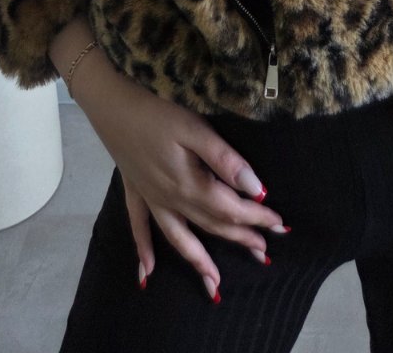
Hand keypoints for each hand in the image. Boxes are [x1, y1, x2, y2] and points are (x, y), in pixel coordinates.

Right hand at [71, 64, 288, 302]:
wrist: (112, 107)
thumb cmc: (157, 114)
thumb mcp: (195, 129)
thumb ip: (225, 160)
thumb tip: (255, 189)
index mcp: (191, 185)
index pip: (231, 209)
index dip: (257, 218)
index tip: (280, 226)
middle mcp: (172, 200)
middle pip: (211, 226)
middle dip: (239, 239)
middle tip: (264, 254)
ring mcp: (152, 199)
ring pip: (179, 238)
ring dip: (199, 260)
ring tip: (215, 285)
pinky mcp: (135, 192)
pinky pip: (140, 229)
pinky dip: (144, 252)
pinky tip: (147, 274)